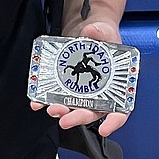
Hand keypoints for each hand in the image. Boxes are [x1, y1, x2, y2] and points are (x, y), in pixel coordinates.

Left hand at [30, 19, 129, 138]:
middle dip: (78, 118)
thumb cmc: (104, 35)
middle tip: (66, 119)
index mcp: (115, 85)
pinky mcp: (65, 86)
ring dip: (61, 112)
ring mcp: (81, 91)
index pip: (120, 109)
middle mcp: (99, 92)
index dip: (114, 121)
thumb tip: (92, 32)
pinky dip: (45, 101)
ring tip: (51, 108)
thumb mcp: (105, 31)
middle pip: (92, 112)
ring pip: (73, 109)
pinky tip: (38, 101)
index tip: (105, 128)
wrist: (87, 29)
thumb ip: (101, 32)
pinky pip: (55, 98)